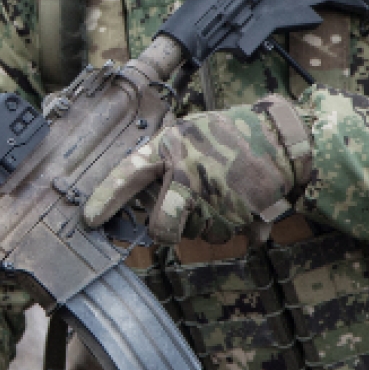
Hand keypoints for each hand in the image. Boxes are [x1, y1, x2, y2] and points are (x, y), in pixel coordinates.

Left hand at [81, 97, 313, 245]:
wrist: (279, 140)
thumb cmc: (227, 135)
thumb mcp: (189, 133)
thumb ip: (164, 160)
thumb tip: (138, 197)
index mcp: (170, 148)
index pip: (128, 175)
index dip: (106, 199)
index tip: (89, 220)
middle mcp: (186, 174)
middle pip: (162, 227)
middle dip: (164, 232)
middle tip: (169, 226)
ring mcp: (212, 199)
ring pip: (193, 234)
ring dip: (201, 223)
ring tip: (217, 193)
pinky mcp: (235, 216)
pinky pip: (220, 236)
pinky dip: (225, 226)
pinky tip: (234, 201)